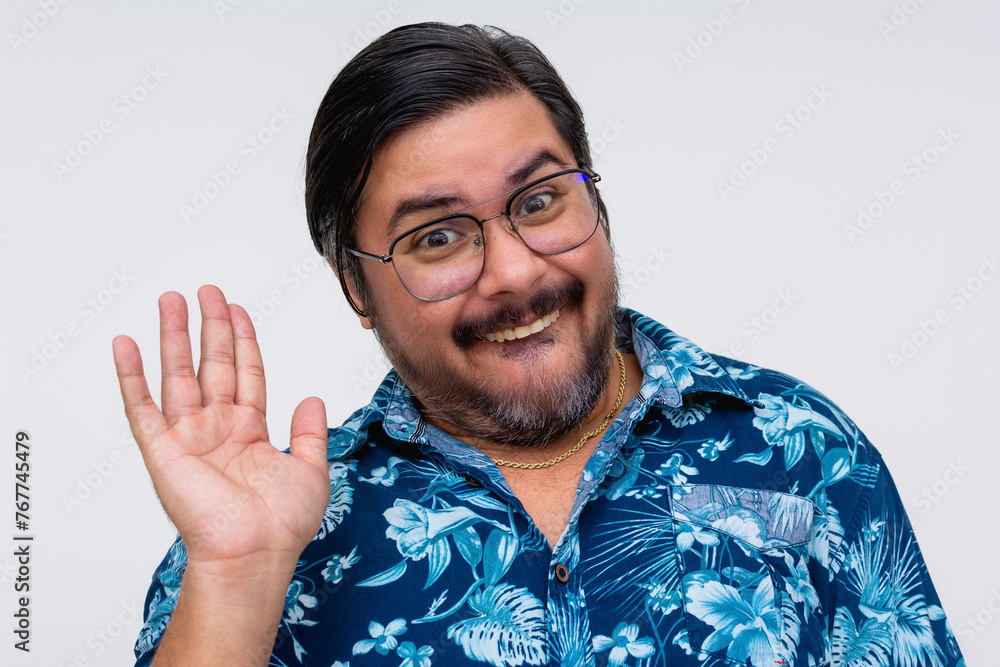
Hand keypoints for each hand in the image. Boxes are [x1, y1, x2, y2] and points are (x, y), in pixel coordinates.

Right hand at [113, 285, 329, 569]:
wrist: (255, 553)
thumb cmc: (282, 523)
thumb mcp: (311, 469)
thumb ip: (311, 432)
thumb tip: (314, 399)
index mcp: (250, 432)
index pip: (246, 373)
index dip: (242, 341)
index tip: (238, 309)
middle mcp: (218, 430)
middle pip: (212, 365)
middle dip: (210, 326)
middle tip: (207, 290)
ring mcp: (189, 438)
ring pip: (178, 375)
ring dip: (174, 337)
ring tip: (170, 300)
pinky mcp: (162, 451)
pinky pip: (141, 407)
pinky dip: (131, 376)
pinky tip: (126, 345)